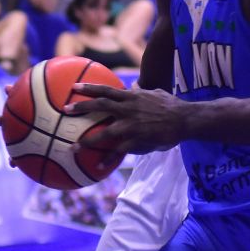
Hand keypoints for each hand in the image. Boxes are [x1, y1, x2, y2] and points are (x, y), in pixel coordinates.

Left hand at [67, 82, 186, 158]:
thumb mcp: (155, 93)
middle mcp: (129, 108)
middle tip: (65, 110)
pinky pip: (119, 150)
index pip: (106, 90)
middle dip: (81, 107)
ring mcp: (132, 124)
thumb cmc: (171, 105)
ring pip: (105, 131)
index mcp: (132, 96)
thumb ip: (142, 91)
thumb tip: (134, 84)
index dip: (89, 88)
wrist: (184, 119)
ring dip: (88, 140)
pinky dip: (108, 158)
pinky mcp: (138, 138)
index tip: (74, 88)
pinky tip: (99, 166)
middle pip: (100, 105)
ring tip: (73, 147)